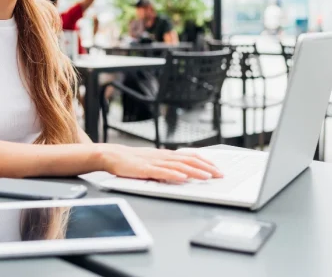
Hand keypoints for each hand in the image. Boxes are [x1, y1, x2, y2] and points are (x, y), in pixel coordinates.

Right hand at [98, 144, 222, 182]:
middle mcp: (163, 156)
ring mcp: (154, 162)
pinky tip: (182, 177)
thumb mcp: (153, 160)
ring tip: (206, 176)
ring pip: (178, 165)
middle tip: (219, 175)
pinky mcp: (145, 169)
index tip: (217, 168)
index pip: (190, 156)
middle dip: (206, 167)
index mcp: (166, 155)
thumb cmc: (132, 161)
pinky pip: (161, 171)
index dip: (205, 161)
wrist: (112, 156)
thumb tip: (184, 172)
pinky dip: (173, 174)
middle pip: (188, 160)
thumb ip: (167, 165)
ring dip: (194, 171)